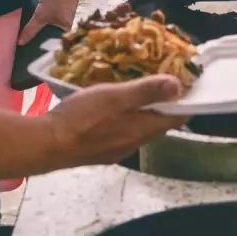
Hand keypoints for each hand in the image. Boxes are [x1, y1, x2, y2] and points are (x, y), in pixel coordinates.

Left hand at [18, 0, 81, 45]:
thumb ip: (31, 29)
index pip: (53, 45)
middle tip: (26, 42)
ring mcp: (67, 18)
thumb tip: (20, 42)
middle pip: (51, 37)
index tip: (29, 51)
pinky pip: (53, 20)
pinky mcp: (63, 10)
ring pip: (51, 28)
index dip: (42, 49)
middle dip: (40, 39)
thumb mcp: (41, 14)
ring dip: (42, 29)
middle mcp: (69, 27)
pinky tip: (38, 20)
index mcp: (67, 31)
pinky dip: (45, 21)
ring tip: (30, 33)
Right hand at [45, 74, 183, 166]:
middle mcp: (135, 144)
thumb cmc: (83, 117)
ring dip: (144, 113)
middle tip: (162, 83)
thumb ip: (147, 91)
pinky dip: (126, 120)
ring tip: (138, 93)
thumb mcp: (116, 96)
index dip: (185, 102)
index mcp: (143, 129)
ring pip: (140, 129)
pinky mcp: (101, 153)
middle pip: (159, 124)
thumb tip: (179, 85)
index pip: (176, 118)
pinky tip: (113, 111)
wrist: (48, 145)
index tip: (188, 85)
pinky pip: (123, 134)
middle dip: (164, 105)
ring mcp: (117, 150)